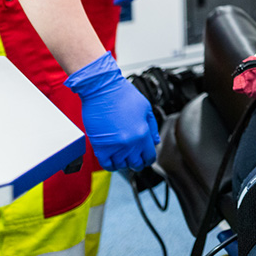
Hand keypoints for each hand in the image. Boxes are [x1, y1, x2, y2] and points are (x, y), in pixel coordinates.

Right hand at [65, 51, 159, 169]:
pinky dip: (111, 164)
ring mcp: (114, 147)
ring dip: (123, 162)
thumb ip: (152, 127)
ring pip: (122, 166)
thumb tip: (155, 141)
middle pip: (136, 164)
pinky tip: (112, 157)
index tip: (145, 157)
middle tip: (134, 156)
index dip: (148, 158)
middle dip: (137, 161)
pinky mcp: (100, 147)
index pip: (149, 157)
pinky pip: (107, 165)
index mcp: (143, 133)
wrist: (102, 89)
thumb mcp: (145, 108)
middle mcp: (130, 143)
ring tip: (123, 154)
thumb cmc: (123, 95)